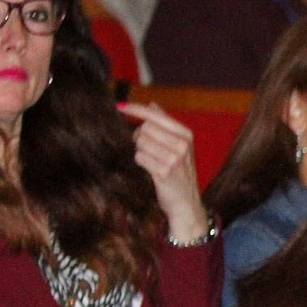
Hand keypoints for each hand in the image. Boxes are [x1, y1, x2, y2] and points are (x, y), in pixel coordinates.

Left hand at [116, 101, 208, 241]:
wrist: (186, 202)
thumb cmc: (180, 172)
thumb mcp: (179, 145)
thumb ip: (165, 124)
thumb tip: (152, 104)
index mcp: (186, 134)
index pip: (155, 115)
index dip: (136, 109)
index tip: (120, 106)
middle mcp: (182, 144)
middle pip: (145, 128)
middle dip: (140, 136)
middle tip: (146, 147)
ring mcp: (174, 159)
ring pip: (141, 143)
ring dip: (141, 151)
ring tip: (151, 159)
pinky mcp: (163, 172)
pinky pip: (140, 158)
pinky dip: (141, 162)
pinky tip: (150, 168)